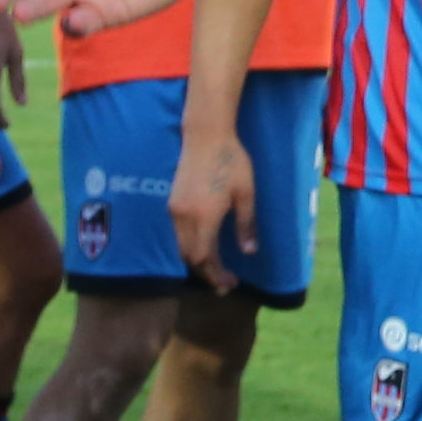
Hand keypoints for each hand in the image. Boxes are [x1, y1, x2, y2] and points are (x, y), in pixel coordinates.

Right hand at [170, 128, 260, 292]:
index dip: (215, 275)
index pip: (205, 258)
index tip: (229, 285)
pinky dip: (190, 247)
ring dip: (197, 262)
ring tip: (216, 270)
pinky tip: (205, 248)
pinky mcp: (172, 203)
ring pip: (182, 247)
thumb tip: (249, 252)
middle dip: (207, 274)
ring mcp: (174, 210)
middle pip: (190, 257)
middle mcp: (184, 217)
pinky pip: (178, 235)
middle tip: (224, 284)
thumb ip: (246, 225)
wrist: (206, 136)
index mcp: (204, 217)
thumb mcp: (246, 193)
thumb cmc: (232, 161)